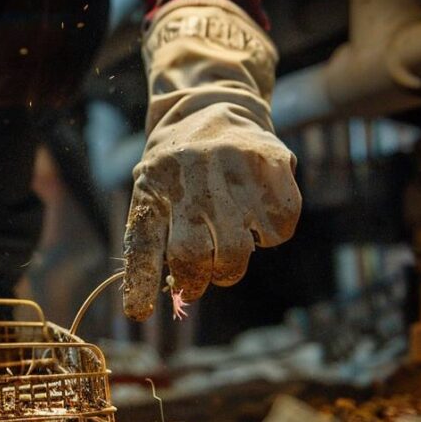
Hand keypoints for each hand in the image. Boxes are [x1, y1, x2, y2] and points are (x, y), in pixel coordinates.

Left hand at [122, 0, 300, 320]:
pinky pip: (281, 226)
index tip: (139, 314)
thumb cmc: (174, 168)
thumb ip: (150, 245)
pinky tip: (258, 222)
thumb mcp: (150, 194)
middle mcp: (192, 175)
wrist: (209, 107)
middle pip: (200, 256)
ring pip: (242, 249)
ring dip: (238, 260)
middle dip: (205, 279)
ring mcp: (234, 167)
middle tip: (208, 275)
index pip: (145, 244)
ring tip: (232, 241)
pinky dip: (273, 236)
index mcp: (156, 184)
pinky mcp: (271, 161)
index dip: (141, 285)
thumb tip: (142, 310)